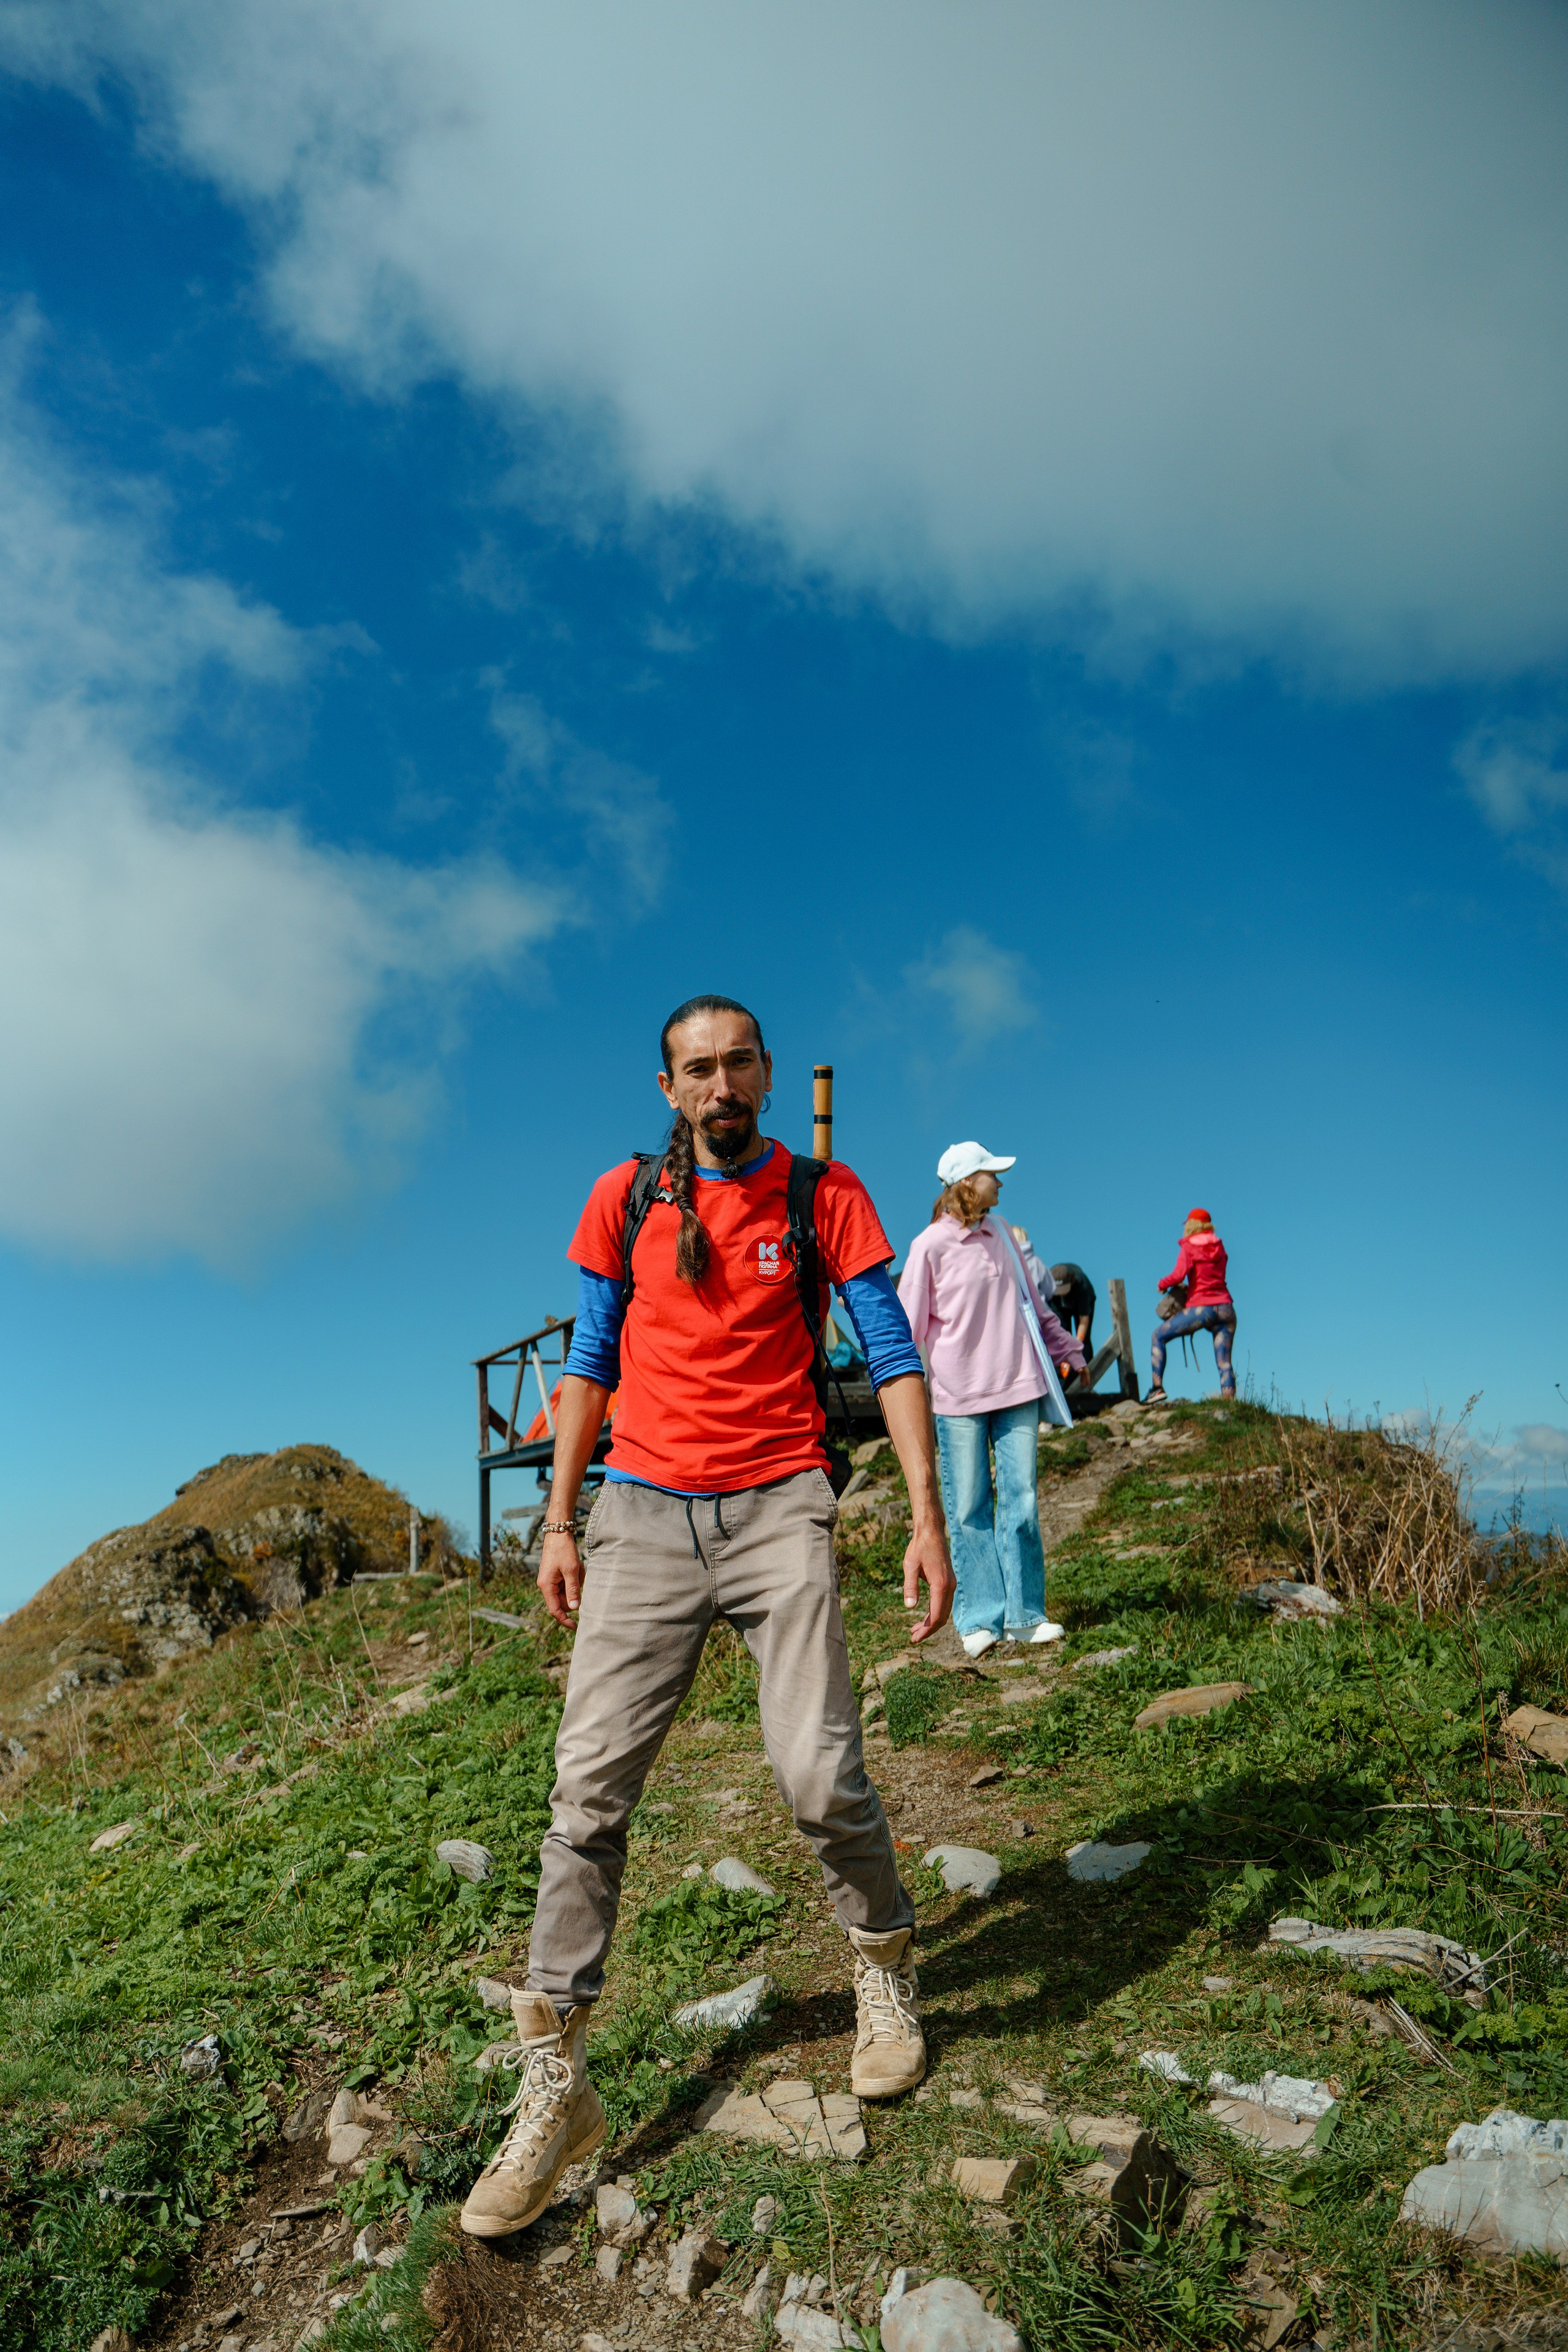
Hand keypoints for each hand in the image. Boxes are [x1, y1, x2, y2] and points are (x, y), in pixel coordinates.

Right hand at [537, 1529, 583, 1628]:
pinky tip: (577, 1567)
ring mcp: (549, 1580)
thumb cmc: (564, 1550)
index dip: (565, 1620)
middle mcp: (545, 1585)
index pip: (555, 1610)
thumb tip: (575, 1609)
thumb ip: (573, 1590)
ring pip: (565, 1592)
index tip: (576, 1627)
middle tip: (580, 1578)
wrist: (558, 1533)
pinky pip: (565, 1584)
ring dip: (574, 1585)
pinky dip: (573, 1579)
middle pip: (561, 1602)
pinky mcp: (553, 1576)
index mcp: (546, 1586)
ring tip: (579, 1569)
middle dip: (573, 1595)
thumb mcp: (571, 1570)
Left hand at [903, 1520, 954, 1643]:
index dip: (926, 1630)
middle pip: (942, 1617)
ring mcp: (951, 1585)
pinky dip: (934, 1613)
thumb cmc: (919, 1548)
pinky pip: (944, 1603)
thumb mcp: (910, 1566)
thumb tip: (909, 1607)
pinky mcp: (949, 1582)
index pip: (936, 1616)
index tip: (914, 1638)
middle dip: (928, 1630)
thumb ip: (910, 1587)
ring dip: (931, 1623)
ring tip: (915, 1630)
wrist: (931, 1532)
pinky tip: (923, 1616)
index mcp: (941, 1585)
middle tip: (913, 1637)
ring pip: (944, 1611)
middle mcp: (949, 1587)